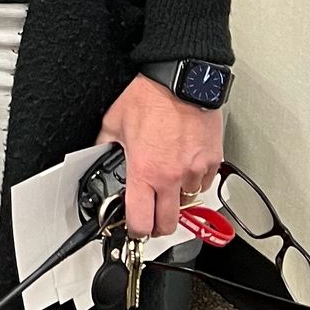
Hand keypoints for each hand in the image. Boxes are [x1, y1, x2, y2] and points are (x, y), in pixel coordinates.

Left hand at [98, 76, 224, 238]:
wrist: (181, 78)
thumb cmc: (150, 95)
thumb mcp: (115, 121)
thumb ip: (105, 144)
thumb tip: (97, 153)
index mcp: (144, 171)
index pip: (141, 222)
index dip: (135, 231)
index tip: (134, 228)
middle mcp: (171, 177)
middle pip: (168, 225)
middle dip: (157, 226)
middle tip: (151, 217)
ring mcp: (194, 170)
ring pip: (187, 203)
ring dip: (176, 198)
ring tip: (166, 181)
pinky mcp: (212, 161)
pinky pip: (203, 183)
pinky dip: (193, 180)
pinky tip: (183, 165)